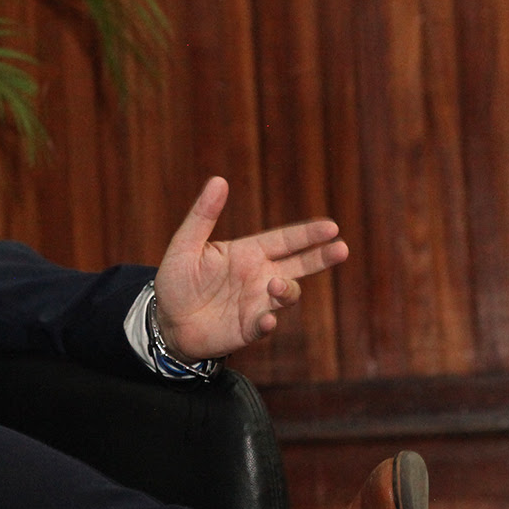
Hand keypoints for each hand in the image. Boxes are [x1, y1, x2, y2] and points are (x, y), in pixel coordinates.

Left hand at [153, 177, 347, 360]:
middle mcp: (260, 276)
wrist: (167, 322)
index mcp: (249, 252)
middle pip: (299, 264)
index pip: (285, 239)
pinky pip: (264, 325)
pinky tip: (265, 320)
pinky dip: (267, 323)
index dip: (307, 233)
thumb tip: (218, 180)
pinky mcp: (248, 328)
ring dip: (286, 290)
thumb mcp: (185, 246)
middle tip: (341, 249)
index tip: (331, 226)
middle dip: (321, 257)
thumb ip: (202, 216)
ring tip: (276, 285)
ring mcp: (257, 303)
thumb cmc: (176, 281)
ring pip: (286, 295)